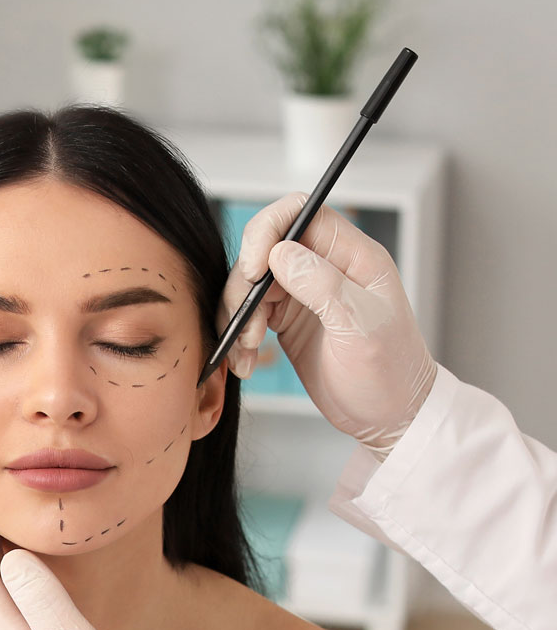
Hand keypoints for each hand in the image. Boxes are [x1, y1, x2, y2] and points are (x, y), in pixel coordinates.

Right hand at [220, 192, 437, 459]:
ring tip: (246, 350)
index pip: (298, 213)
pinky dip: (239, 337)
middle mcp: (325, 268)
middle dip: (245, 286)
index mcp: (351, 256)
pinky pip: (249, 315)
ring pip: (250, 283)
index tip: (253, 269)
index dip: (266, 233)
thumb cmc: (390, 372)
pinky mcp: (287, 321)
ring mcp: (303, 294)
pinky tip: (245, 362)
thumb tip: (280, 252)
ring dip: (238, 316)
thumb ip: (322, 284)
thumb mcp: (360, 327)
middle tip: (248, 327)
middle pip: (263, 249)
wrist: (390, 416)